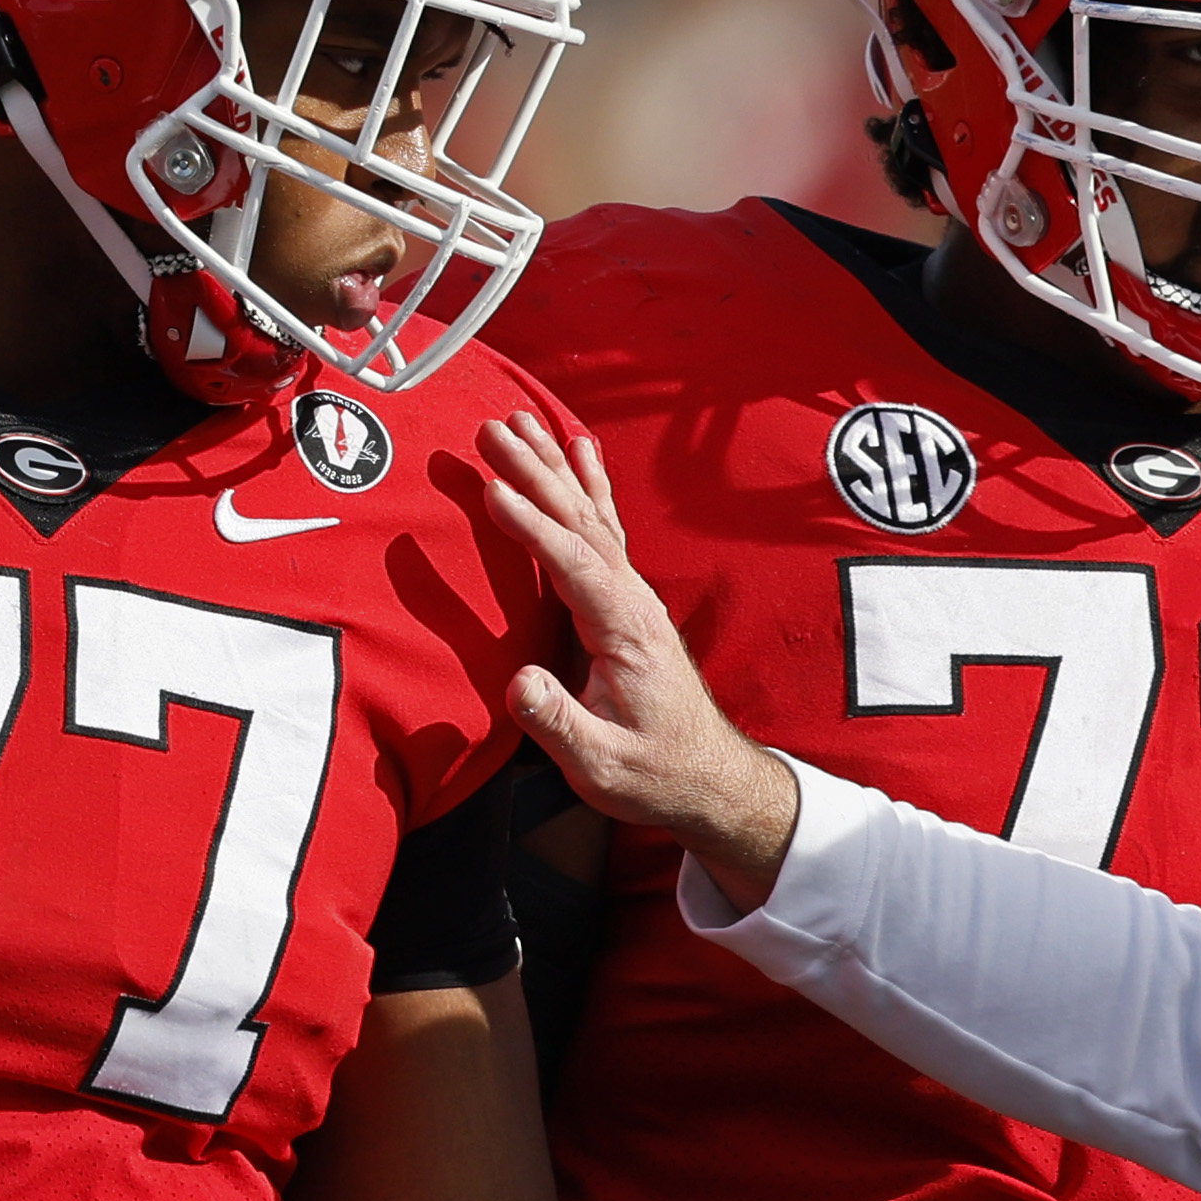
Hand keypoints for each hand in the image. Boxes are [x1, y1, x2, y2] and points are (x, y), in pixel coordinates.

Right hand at [475, 414, 801, 907]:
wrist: (709, 778)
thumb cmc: (656, 774)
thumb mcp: (603, 766)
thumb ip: (560, 724)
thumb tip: (520, 684)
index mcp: (627, 633)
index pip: (574, 566)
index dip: (533, 529)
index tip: (492, 492)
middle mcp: (634, 602)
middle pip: (580, 524)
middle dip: (536, 474)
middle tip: (492, 429)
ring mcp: (633, 597)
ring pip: (590, 517)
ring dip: (553, 467)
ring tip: (519, 421)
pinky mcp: (626, 601)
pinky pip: (603, 530)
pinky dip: (588, 486)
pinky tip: (577, 449)